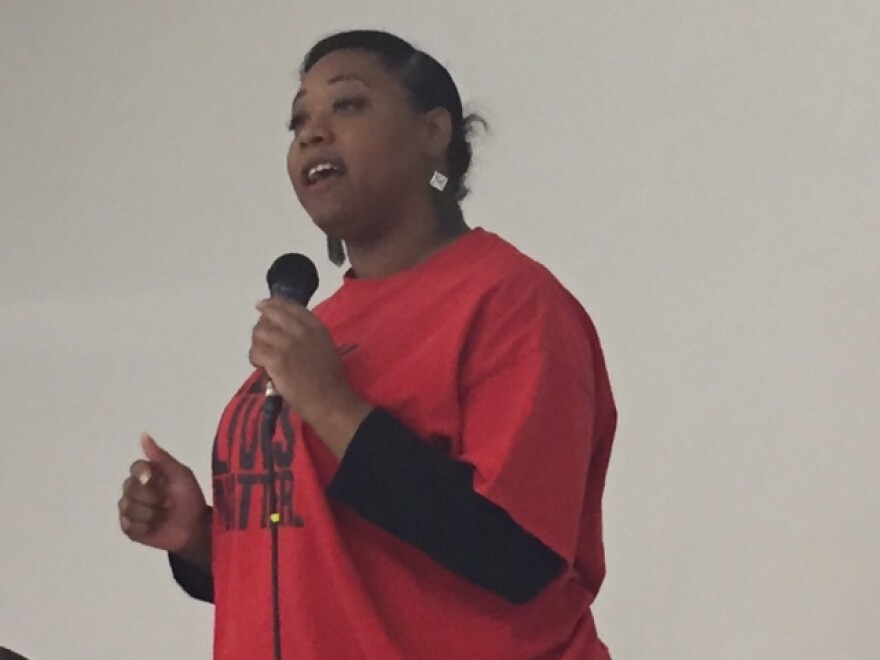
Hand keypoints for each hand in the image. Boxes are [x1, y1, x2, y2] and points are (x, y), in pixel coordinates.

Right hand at [118, 434, 208, 557]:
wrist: (194, 528)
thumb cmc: (190, 498)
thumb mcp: (180, 474)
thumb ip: (161, 457)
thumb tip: (143, 434)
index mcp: (149, 475)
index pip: (135, 467)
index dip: (142, 473)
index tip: (152, 478)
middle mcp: (136, 490)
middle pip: (128, 487)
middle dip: (151, 496)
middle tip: (167, 501)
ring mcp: (130, 509)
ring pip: (128, 507)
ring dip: (150, 513)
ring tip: (164, 515)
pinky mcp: (129, 528)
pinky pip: (128, 525)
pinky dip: (144, 527)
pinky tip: (155, 527)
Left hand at [249, 298, 371, 456]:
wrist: (329, 400)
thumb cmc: (330, 379)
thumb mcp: (326, 347)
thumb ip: (308, 335)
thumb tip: (287, 331)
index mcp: (315, 327)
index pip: (290, 306)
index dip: (274, 304)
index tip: (265, 305)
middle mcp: (300, 331)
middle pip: (271, 314)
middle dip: (262, 321)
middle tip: (259, 331)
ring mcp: (286, 344)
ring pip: (260, 332)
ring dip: (257, 342)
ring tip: (261, 354)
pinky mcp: (275, 360)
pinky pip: (256, 352)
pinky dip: (255, 358)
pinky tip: (260, 366)